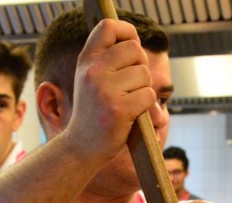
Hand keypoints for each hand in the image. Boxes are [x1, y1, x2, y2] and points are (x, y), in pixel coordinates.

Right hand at [65, 19, 156, 162]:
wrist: (82, 146)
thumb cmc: (94, 112)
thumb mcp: (91, 80)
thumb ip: (108, 59)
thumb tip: (136, 43)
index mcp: (86, 61)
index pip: (109, 27)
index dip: (127, 32)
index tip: (132, 46)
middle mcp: (93, 72)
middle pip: (135, 50)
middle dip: (140, 66)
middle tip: (131, 86)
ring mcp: (105, 90)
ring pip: (145, 75)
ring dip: (143, 89)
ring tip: (127, 103)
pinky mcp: (119, 109)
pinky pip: (149, 96)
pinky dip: (146, 107)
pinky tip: (131, 115)